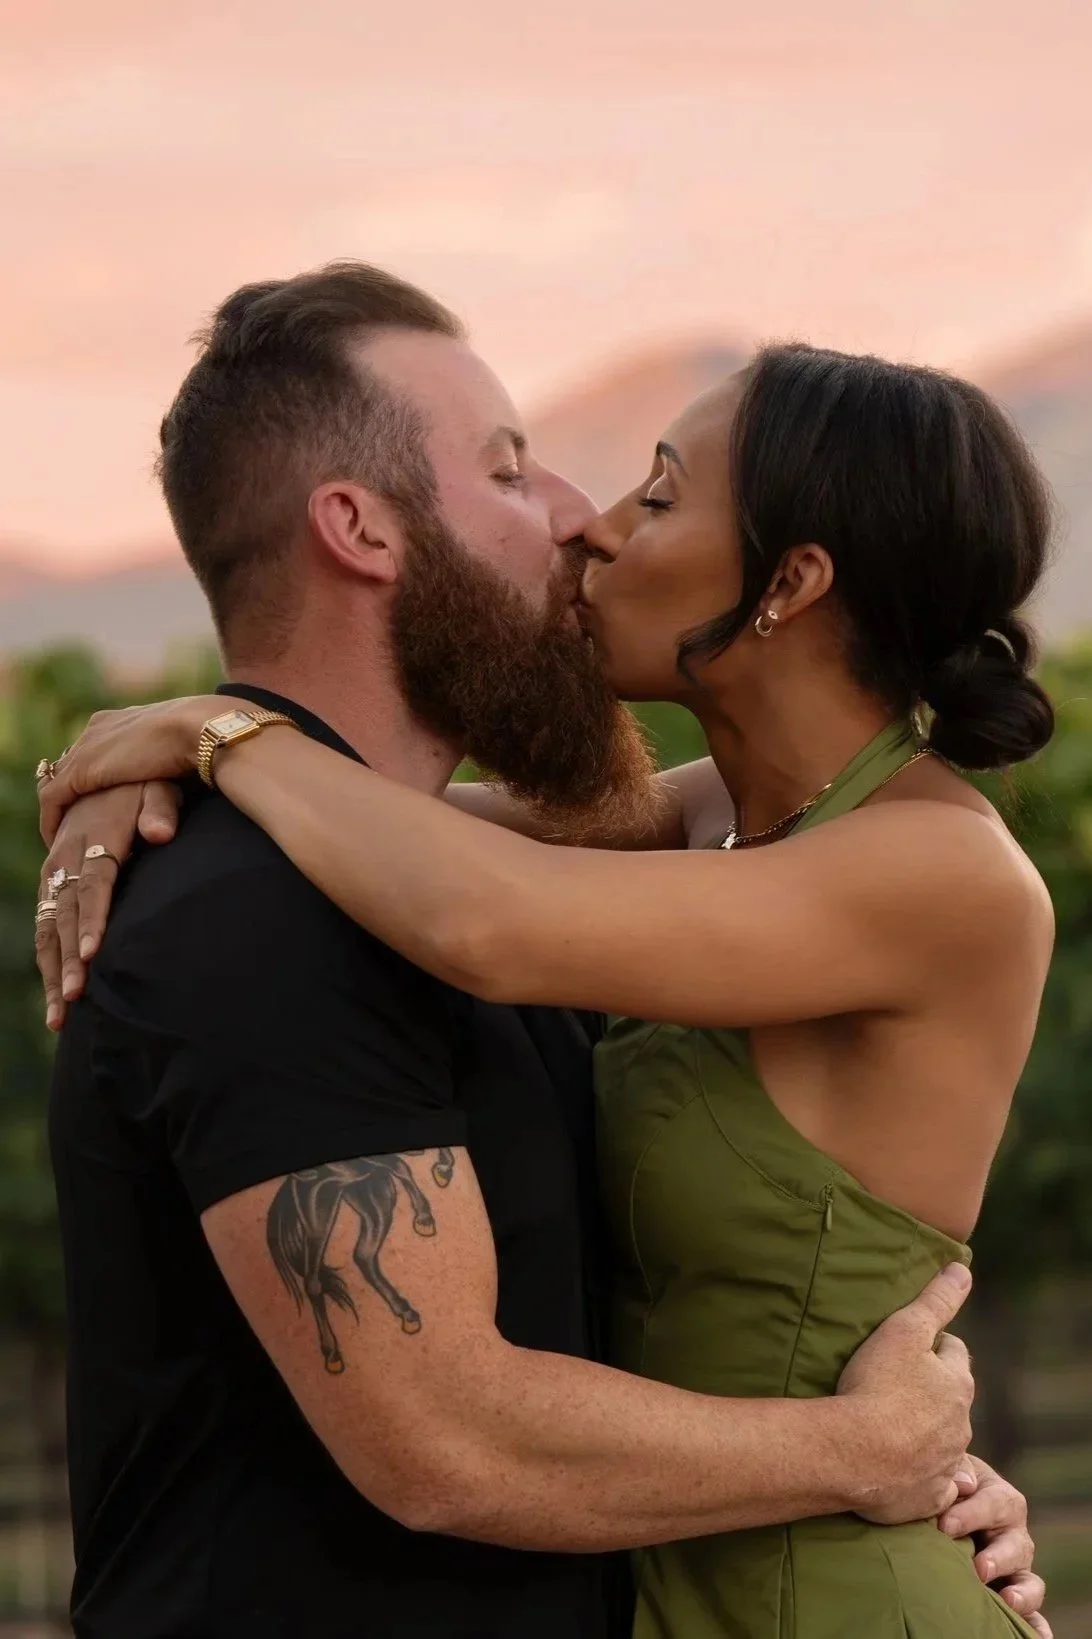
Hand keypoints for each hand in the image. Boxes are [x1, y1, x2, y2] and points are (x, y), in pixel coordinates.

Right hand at [36, 783, 180, 1028]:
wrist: (112, 763)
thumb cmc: (145, 778)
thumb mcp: (157, 783)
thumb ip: (160, 809)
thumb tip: (160, 833)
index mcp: (93, 835)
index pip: (93, 884)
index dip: (93, 919)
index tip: (95, 955)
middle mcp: (66, 855)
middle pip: (65, 914)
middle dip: (67, 959)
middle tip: (73, 1000)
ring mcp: (56, 868)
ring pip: (49, 926)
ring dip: (53, 970)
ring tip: (59, 1017)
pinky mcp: (53, 878)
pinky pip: (46, 924)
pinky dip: (49, 959)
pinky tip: (56, 996)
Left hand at [38, 696, 222, 843]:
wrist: (198, 729)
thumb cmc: (202, 739)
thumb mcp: (179, 748)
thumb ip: (167, 759)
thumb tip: (178, 771)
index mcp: (120, 719)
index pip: (92, 748)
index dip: (90, 776)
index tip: (92, 801)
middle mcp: (96, 729)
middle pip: (69, 762)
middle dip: (67, 791)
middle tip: (69, 821)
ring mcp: (86, 748)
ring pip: (56, 782)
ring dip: (57, 809)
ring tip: (61, 835)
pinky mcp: (81, 770)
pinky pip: (52, 799)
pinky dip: (51, 820)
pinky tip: (56, 840)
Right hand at [837, 1263, 974, 1524]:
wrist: (856, 1455)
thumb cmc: (876, 1386)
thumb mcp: (904, 1330)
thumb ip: (936, 1300)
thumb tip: (963, 1269)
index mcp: (956, 1383)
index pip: (955, 1353)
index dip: (935, 1345)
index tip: (914, 1345)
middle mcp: (960, 1424)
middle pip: (952, 1400)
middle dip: (934, 1391)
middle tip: (900, 1385)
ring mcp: (946, 1463)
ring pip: (945, 1442)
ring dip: (928, 1433)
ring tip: (895, 1427)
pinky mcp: (928, 1496)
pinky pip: (935, 1485)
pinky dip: (925, 1477)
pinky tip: (904, 1471)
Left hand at [939, 1456, 1049, 1635]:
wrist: (940, 1508)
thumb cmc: (946, 1486)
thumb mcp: (952, 1472)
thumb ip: (957, 1471)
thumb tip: (962, 1484)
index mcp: (1001, 1499)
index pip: (994, 1503)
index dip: (971, 1514)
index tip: (944, 1526)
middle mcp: (1014, 1535)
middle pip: (1016, 1546)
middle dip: (998, 1558)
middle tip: (978, 1568)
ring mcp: (1015, 1568)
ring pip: (1029, 1582)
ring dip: (1021, 1593)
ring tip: (1007, 1599)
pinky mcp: (1012, 1593)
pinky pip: (1032, 1614)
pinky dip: (1036, 1626)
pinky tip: (1037, 1638)